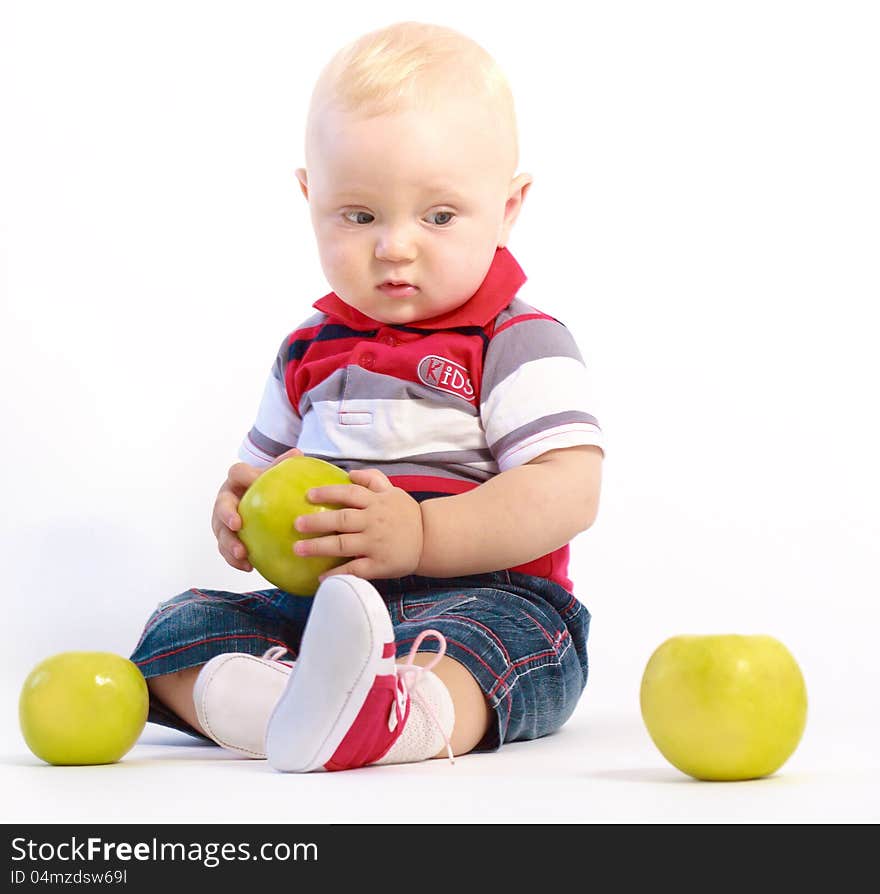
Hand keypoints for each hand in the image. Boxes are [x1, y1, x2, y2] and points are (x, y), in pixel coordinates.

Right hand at [211, 447, 303, 570]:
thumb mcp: (273, 474)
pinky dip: (235, 560)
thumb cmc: (265, 486)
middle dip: (226, 516)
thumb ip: (282, 466)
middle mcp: (225, 499)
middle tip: (237, 526)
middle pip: (220, 507)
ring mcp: (222, 520)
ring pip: (220, 533)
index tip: (252, 483)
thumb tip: (297, 454)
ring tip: (242, 555)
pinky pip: (227, 550)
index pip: (237, 472)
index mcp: (237, 479)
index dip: (243, 477)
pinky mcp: (225, 537)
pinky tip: (249, 567)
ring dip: (229, 545)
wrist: (252, 498)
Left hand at [293, 468, 422, 580]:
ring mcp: (376, 544)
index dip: (329, 492)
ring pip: (343, 545)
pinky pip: (355, 569)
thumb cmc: (406, 514)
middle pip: (342, 520)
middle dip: (317, 522)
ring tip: (299, 549)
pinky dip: (338, 574)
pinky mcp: (379, 565)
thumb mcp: (393, 491)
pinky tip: (321, 577)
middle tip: (296, 524)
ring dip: (319, 547)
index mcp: (376, 503)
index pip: (350, 494)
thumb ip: (373, 479)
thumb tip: (350, 472)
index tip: (308, 495)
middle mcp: (374, 522)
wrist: (429, 539)